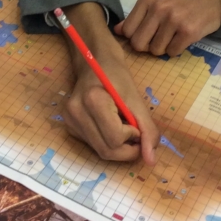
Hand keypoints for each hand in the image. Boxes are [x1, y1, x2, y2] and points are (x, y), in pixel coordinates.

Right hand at [61, 3, 159, 164]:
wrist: (94, 60)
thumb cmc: (117, 74)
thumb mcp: (136, 98)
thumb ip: (146, 129)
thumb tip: (151, 161)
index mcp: (92, 100)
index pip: (115, 138)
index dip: (133, 137)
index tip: (138, 125)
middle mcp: (75, 112)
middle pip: (106, 151)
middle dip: (127, 149)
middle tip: (138, 135)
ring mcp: (69, 120)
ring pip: (100, 151)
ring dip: (118, 146)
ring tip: (124, 126)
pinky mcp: (69, 125)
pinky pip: (93, 145)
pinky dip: (107, 141)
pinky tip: (110, 125)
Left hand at [114, 0, 220, 56]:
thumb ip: (139, 14)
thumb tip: (117, 31)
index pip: (128, 30)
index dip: (134, 37)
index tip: (145, 35)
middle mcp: (159, 8)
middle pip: (139, 43)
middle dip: (147, 46)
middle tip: (158, 39)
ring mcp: (174, 20)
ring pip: (156, 50)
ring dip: (163, 48)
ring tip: (173, 35)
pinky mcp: (188, 32)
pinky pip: (172, 53)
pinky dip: (176, 49)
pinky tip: (183, 38)